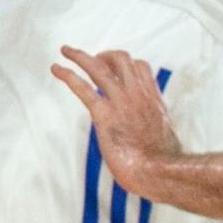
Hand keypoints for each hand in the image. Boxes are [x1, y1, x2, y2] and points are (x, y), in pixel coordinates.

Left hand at [51, 47, 181, 194]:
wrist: (159, 171)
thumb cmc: (164, 162)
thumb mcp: (166, 135)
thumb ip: (153, 124)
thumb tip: (152, 130)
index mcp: (153, 99)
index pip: (141, 67)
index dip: (128, 63)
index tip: (117, 67)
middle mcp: (136, 94)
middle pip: (120, 58)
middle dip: (105, 55)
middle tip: (94, 61)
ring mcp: (119, 102)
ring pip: (97, 67)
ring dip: (79, 56)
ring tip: (66, 51)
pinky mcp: (103, 114)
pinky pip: (82, 87)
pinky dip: (67, 75)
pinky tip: (56, 68)